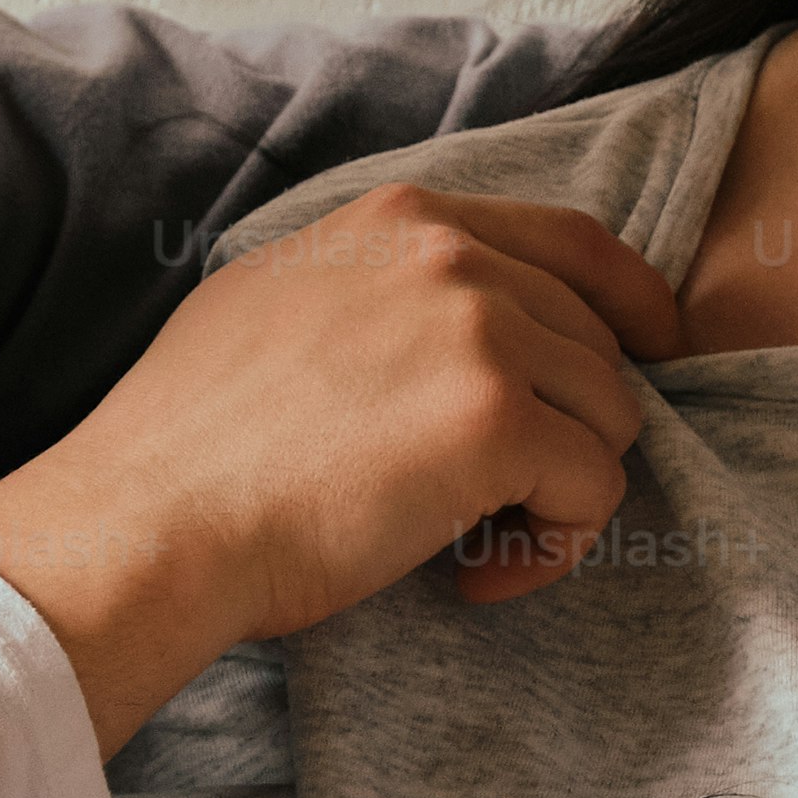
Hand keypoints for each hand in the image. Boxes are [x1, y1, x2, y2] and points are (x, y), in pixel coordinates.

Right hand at [0, 188, 689, 750]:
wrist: (148, 524)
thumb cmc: (189, 447)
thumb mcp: (275, 306)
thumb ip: (374, 292)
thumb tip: (443, 326)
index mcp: (398, 221)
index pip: (570, 240)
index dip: (628, 304)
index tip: (649, 355)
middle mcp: (448, 255)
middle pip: (597, 342)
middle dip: (566, 432)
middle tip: (486, 508)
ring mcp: (477, 331)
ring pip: (609, 418)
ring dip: (557, 497)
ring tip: (470, 548)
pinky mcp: (495, 421)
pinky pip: (593, 490)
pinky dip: (552, 549)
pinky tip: (473, 576)